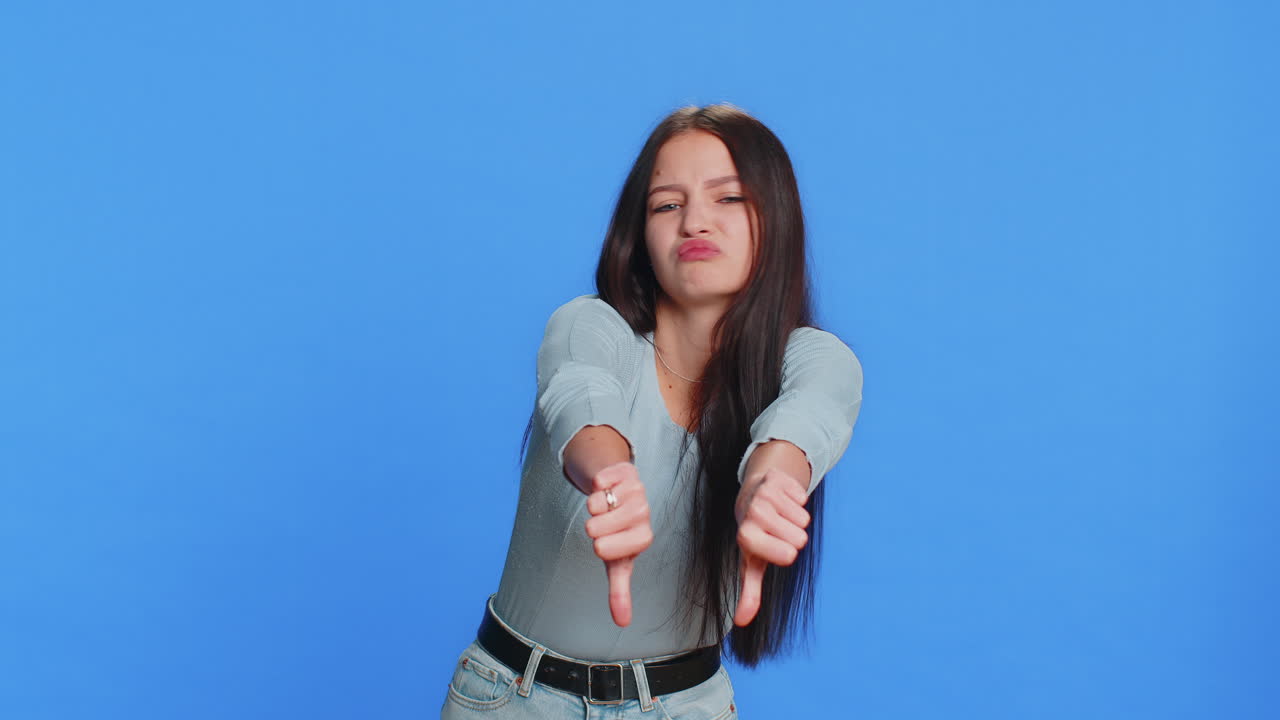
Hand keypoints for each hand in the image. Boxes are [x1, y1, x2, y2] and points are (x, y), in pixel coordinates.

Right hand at [584, 461, 652, 626]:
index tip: (604, 544)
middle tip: (605, 523)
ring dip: (593, 506)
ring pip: (594, 503)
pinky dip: (595, 486)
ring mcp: (636, 490)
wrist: (619, 495)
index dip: (598, 546)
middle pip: (594, 527)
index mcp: (642, 537)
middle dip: (592, 526)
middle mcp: (644, 513)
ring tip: (607, 506)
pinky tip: (608, 488)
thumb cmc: (618, 532)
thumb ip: (620, 591)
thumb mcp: (618, 560)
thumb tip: (622, 622)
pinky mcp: (625, 470)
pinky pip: (598, 481)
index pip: (606, 550)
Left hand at [733, 467, 810, 626]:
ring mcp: (764, 493)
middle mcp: (753, 513)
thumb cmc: (754, 534)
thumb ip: (749, 592)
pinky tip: (783, 500)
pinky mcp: (777, 477)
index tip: (774, 548)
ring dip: (795, 519)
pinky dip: (797, 500)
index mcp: (746, 536)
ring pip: (803, 518)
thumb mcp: (751, 562)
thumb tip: (741, 622)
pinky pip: (803, 496)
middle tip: (776, 530)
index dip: (786, 554)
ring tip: (779, 516)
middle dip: (792, 536)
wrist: (751, 494)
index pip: (788, 554)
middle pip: (799, 538)